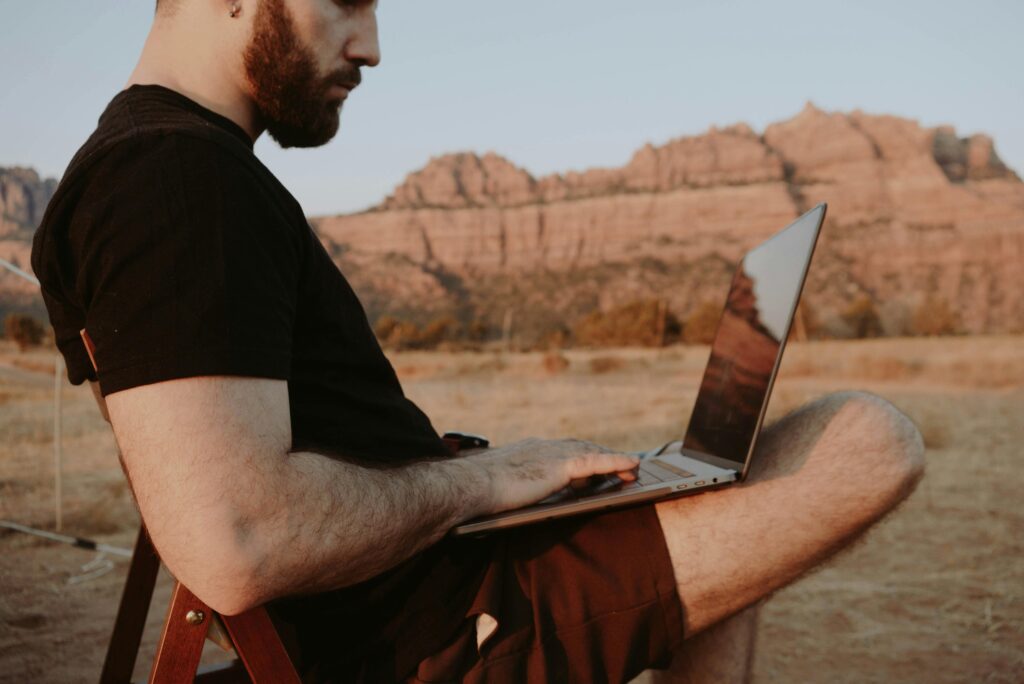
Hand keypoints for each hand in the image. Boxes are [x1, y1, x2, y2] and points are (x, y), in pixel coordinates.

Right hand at [461, 438, 639, 516]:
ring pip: (593, 453)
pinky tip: (632, 466)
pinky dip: (617, 462)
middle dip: (601, 454)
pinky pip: (597, 463)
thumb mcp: (497, 485)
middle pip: (581, 447)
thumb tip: (508, 498)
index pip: (561, 450)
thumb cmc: (476, 490)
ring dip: (615, 460)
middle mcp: (544, 447)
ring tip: (633, 469)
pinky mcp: (561, 467)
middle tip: (619, 464)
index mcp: (529, 450)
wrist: (471, 485)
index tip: (590, 463)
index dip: (579, 455)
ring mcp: (553, 455)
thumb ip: (511, 485)